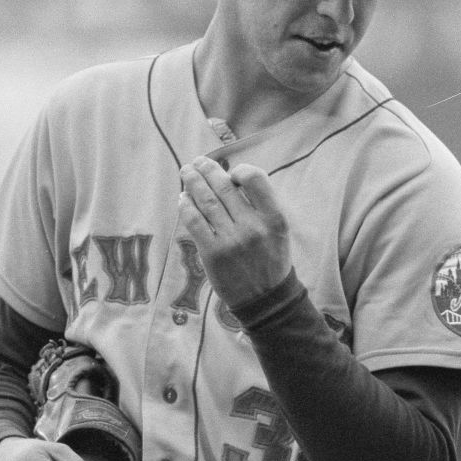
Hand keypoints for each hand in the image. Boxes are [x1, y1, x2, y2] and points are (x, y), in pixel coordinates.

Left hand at [178, 156, 292, 308]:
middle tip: (197, 162)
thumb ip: (261, 206)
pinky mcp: (212, 253)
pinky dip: (185, 205)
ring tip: (187, 172)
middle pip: (224, 186)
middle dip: (207, 169)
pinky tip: (183, 198)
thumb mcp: (278, 231)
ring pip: (205, 200)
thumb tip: (230, 179)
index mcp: (274, 218)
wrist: (265, 299)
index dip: (240, 170)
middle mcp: (253, 227)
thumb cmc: (271, 259)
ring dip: (192, 182)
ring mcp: (231, 240)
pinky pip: (194, 221)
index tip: (231, 173)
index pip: (255, 178)